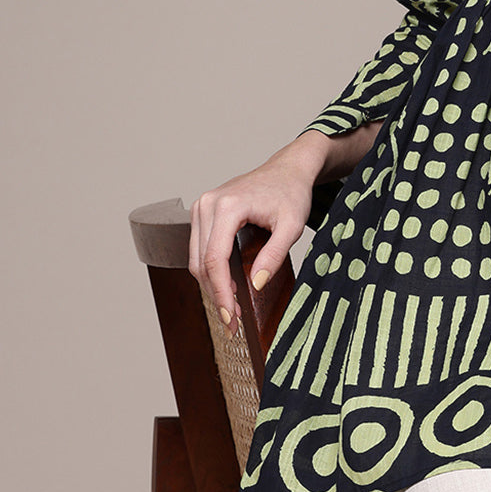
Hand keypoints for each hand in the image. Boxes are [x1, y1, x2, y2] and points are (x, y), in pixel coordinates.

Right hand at [188, 121, 384, 336]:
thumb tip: (254, 284)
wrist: (288, 169)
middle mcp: (207, 204)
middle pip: (201, 262)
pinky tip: (226, 288)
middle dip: (216, 295)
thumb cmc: (292, 193)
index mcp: (227, 206)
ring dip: (211, 286)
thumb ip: (274, 255)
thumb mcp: (293, 225)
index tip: (230, 318)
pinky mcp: (203, 212)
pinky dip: (211, 271)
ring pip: (196, 258)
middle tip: (233, 323)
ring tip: (231, 309)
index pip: (215, 259)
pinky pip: (199, 248)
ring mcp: (202, 206)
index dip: (221, 293)